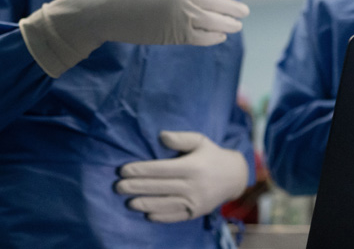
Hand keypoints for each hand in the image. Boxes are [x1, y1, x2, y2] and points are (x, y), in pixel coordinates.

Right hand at [20, 0, 249, 76]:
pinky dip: (213, 37)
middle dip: (234, 7)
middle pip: (219, 2)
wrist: (104, 11)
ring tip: (236, 25)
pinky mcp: (174, 35)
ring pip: (214, 21)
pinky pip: (201, 37)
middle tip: (244, 11)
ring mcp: (181, 17)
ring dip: (228, 24)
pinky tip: (220, 36)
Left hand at [116, 131, 248, 222]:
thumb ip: (181, 138)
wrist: (235, 177)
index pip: (160, 169)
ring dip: (145, 203)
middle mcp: (193, 185)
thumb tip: (162, 136)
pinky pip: (176, 216)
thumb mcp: (200, 140)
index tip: (124, 170)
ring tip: (129, 202)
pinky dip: (161, 216)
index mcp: (192, 166)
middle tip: (118, 187)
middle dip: (136, 187)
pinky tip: (147, 214)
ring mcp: (195, 201)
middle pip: (159, 187)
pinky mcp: (196, 212)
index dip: (141, 170)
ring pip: (165, 203)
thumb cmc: (212, 155)